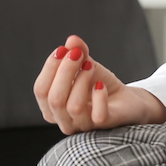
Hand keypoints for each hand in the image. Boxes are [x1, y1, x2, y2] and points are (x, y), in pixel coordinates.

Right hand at [34, 34, 165, 133]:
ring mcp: (83, 125)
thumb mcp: (87, 65)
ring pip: (73, 107)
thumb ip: (78, 53)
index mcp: (52, 107)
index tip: (63, 49)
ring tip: (90, 66)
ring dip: (81, 81)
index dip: (50, 68)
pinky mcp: (103, 125)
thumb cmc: (100, 85)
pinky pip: (97, 115)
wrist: (125, 99)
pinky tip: (100, 85)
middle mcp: (63, 120)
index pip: (40, 90)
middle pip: (54, 99)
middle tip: (78, 54)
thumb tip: (72, 40)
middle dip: (65, 71)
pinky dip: (99, 97)